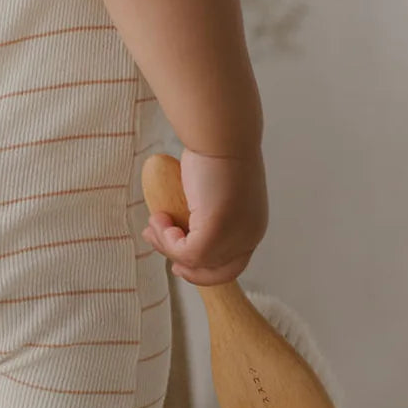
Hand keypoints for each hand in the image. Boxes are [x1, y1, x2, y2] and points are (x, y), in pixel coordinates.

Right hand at [141, 148, 267, 285]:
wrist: (220, 136)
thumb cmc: (215, 152)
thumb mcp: (211, 190)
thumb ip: (202, 211)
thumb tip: (177, 224)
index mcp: (252, 226)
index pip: (231, 265)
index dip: (203, 270)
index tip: (178, 263)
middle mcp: (249, 236)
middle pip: (215, 272)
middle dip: (182, 264)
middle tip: (155, 241)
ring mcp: (235, 237)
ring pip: (195, 262)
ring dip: (167, 244)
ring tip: (155, 220)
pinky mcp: (216, 233)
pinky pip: (186, 253)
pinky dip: (167, 240)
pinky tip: (159, 218)